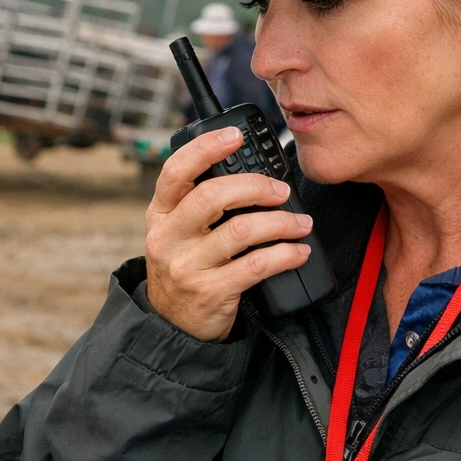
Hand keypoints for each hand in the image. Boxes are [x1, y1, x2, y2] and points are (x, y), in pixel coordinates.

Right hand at [145, 126, 312, 340]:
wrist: (173, 324)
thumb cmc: (186, 266)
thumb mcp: (177, 232)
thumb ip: (200, 203)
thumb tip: (252, 174)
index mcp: (160, 214)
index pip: (175, 171)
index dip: (205, 148)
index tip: (234, 136)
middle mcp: (168, 237)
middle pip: (212, 196)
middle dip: (255, 187)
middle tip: (281, 191)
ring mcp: (187, 266)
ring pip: (240, 231)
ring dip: (280, 223)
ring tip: (301, 223)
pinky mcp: (210, 292)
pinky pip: (255, 267)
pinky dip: (284, 255)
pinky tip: (298, 252)